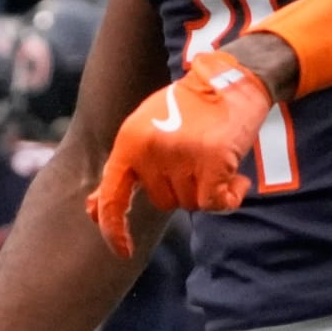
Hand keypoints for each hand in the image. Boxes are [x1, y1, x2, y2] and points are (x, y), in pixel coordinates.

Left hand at [85, 50, 272, 255]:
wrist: (232, 78)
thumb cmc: (188, 108)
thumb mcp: (146, 131)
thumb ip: (124, 171)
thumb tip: (93, 211)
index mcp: (130, 140)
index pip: (112, 195)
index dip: (113, 229)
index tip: (122, 251)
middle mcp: (151, 148)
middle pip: (164, 201)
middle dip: (183, 187)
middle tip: (196, 156)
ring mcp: (182, 154)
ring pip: (190, 203)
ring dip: (207, 189)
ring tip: (215, 157)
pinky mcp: (213, 160)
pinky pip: (215, 203)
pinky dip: (229, 198)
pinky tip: (238, 180)